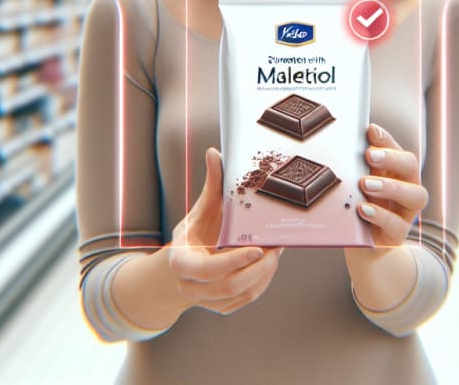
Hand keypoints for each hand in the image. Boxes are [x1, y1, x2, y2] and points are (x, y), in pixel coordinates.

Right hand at [168, 148, 281, 314]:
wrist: (180, 267)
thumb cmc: (194, 233)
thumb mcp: (199, 209)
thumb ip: (211, 184)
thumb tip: (214, 152)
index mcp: (181, 263)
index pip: (208, 270)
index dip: (233, 261)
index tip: (256, 248)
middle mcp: (191, 287)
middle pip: (229, 286)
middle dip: (258, 267)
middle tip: (277, 245)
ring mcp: (207, 301)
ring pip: (242, 294)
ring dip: (264, 274)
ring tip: (277, 249)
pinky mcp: (222, 307)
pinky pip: (247, 298)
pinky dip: (262, 281)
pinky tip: (270, 262)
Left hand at [357, 124, 428, 246]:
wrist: (358, 242)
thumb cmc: (359, 202)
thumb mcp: (356, 179)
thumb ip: (358, 160)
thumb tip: (357, 134)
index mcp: (397, 171)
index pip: (397, 148)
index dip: (386, 140)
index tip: (370, 131)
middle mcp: (408, 187)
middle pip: (411, 167)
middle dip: (392, 158)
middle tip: (369, 156)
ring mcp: (406, 212)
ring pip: (415, 196)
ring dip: (391, 187)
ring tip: (365, 184)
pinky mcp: (399, 234)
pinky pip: (397, 225)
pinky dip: (380, 215)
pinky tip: (363, 209)